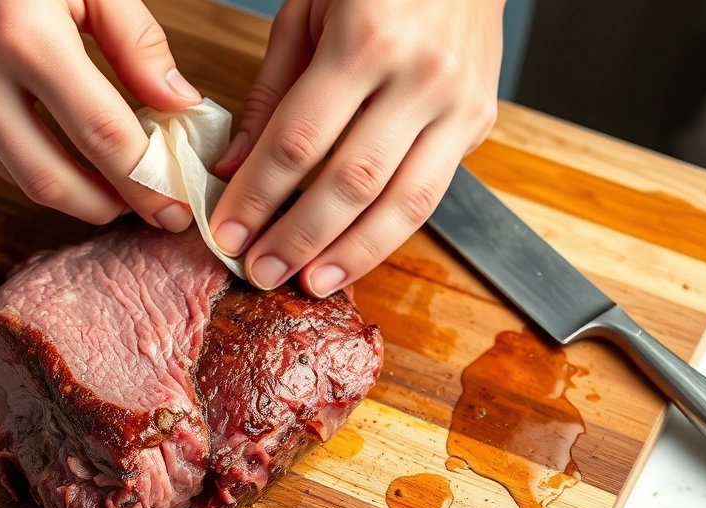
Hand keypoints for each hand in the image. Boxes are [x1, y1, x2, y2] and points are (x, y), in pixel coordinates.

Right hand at [0, 0, 200, 229]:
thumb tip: (175, 102)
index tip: (174, 206)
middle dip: (107, 208)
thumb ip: (134, 40)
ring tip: (113, 185)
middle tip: (146, 210)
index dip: (146, 182)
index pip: (102, 136)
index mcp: (23, 36)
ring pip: (15, 174)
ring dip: (70, 191)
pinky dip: (30, 160)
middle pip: (51, 180)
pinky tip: (63, 151)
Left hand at [209, 0, 503, 295]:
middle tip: (259, 271)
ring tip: (309, 283)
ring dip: (351, 253)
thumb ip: (270, 93)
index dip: (257, 196)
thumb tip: (234, 168)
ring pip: (403, 202)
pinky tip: (354, 255)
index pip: (298, 141)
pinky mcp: (479, 122)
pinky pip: (431, 194)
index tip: (226, 233)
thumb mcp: (305, 12)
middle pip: (350, 181)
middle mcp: (420, 75)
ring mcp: (459, 102)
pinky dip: (389, 233)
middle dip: (298, 237)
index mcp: (366, 38)